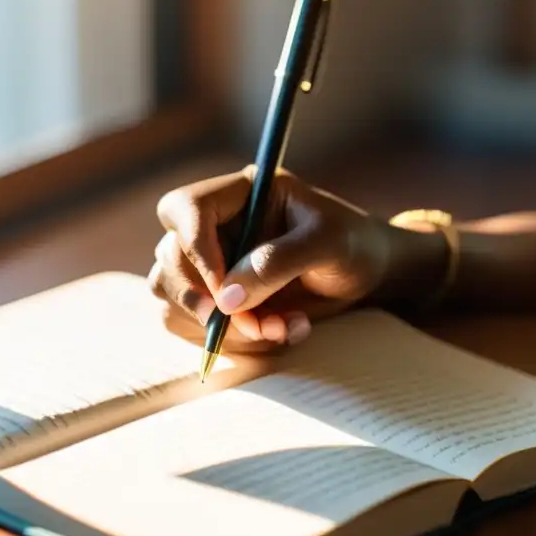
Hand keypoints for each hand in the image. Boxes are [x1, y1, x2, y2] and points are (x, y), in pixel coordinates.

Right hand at [148, 166, 397, 350]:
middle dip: (205, 301)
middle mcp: (215, 226)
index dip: (194, 249)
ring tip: (279, 328)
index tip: (224, 289)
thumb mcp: (328, 243)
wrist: (366, 274)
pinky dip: (233, 341)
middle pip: (169, 259)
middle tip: (250, 324)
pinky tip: (279, 331)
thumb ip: (278, 262)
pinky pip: (194, 326)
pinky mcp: (216, 299)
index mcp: (238, 194)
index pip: (184, 208)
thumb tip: (227, 298)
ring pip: (173, 298)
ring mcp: (211, 264)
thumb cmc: (352, 243)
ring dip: (220, 327)